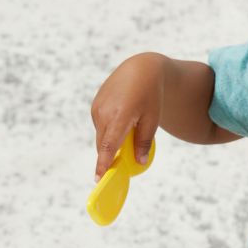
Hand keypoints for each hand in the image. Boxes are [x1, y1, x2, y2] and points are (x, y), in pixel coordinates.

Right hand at [90, 53, 165, 180]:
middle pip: (103, 145)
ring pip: (101, 136)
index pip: (109, 146)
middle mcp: (105, 111)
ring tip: (126, 138)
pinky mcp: (95, 105)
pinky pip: (100, 126)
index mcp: (121, 115)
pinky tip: (121, 124)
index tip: (99, 178)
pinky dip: (108, 131)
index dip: (104, 164)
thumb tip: (139, 163)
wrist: (141, 69)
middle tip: (115, 171)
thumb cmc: (150, 95)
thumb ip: (144, 142)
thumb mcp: (153, 119)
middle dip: (107, 158)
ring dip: (109, 143)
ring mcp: (97, 107)